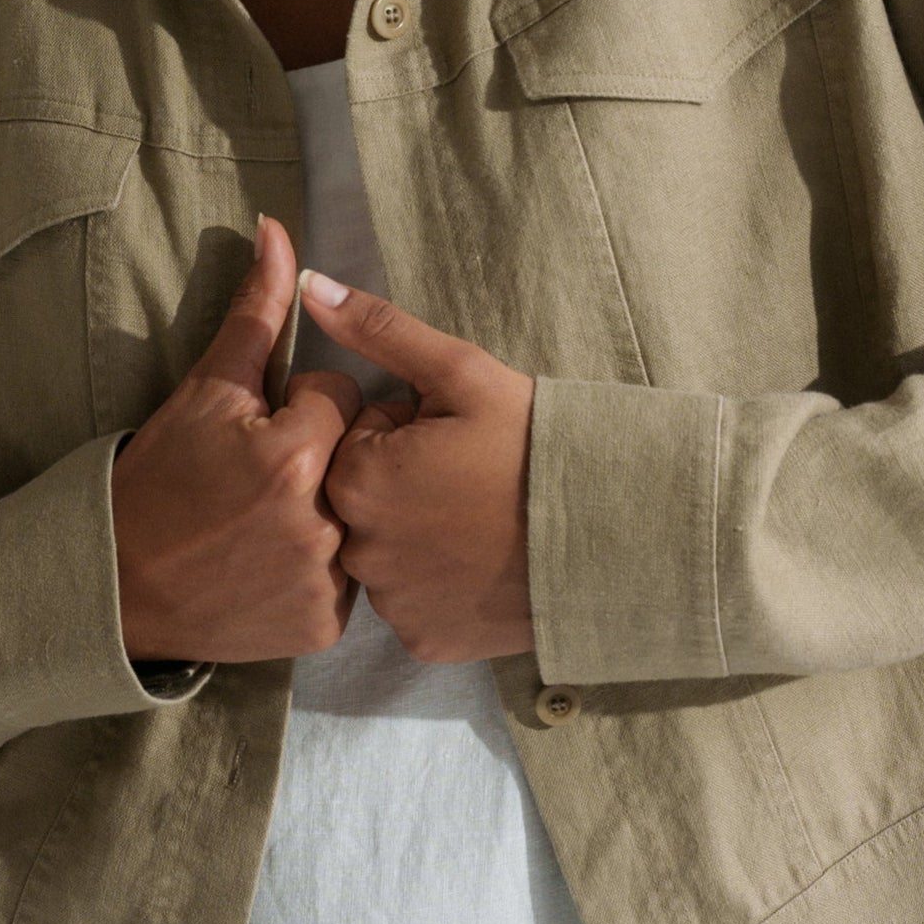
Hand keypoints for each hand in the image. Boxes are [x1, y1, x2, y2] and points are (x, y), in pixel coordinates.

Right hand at [109, 217, 362, 662]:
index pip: (339, 394)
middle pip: (357, 452)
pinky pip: (351, 572)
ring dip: (328, 505)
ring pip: (362, 510)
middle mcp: (321, 523)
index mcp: (293, 457)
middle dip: (320, 452)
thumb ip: (256, 312)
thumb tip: (279, 232)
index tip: (256, 431)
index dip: (298, 405)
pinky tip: (275, 558)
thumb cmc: (159, 479)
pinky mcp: (325, 623)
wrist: (118, 588)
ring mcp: (326, 580)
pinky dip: (322, 563)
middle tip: (263, 475)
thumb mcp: (204, 391)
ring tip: (268, 516)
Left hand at [301, 271, 535, 663]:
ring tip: (479, 520)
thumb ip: (378, 330)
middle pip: (366, 500)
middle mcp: (360, 550)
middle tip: (469, 478)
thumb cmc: (534, 444)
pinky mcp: (424, 640)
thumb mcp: (460, 373)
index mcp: (359, 479)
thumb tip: (312, 284)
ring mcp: (392, 603)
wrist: (611, 532)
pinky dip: (438, 585)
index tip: (453, 438)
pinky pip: (413, 603)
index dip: (407, 432)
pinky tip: (479, 564)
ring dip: (417, 535)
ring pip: (387, 553)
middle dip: (404, 483)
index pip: (358, 442)